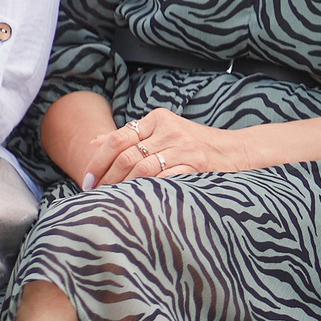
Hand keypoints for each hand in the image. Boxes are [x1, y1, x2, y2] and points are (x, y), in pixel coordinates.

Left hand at [79, 108, 249, 187]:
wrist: (233, 151)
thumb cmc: (192, 144)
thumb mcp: (162, 132)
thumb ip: (128, 135)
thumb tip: (93, 142)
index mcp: (158, 119)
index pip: (118, 139)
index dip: (98, 161)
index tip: (87, 179)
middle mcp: (170, 131)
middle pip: (127, 156)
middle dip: (107, 178)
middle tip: (95, 194)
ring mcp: (184, 149)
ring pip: (142, 170)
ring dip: (122, 188)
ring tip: (112, 200)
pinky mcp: (195, 167)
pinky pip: (163, 181)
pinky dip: (145, 192)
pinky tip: (135, 201)